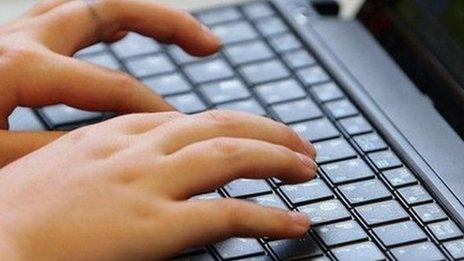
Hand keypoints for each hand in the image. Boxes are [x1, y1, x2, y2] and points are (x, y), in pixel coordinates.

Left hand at [0, 0, 220, 165]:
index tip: (184, 133)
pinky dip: (102, 20)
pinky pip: (66, 14)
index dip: (155, 111)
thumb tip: (107, 146)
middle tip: (210, 44)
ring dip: (139, 13)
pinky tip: (121, 33)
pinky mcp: (11, 41)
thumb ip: (53, 150)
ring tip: (176, 31)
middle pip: (112, 10)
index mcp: (21, 67)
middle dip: (168, 24)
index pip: (113, 87)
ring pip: (91, 3)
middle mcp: (22, 39)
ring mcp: (16, 33)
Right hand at [0, 110, 316, 259]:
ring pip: (231, 158)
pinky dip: (268, 215)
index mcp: (113, 135)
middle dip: (267, 132)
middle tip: (299, 143)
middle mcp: (136, 151)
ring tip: (307, 167)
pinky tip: (295, 219)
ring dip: (277, 160)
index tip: (253, 132)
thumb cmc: (15, 213)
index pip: (188, 118)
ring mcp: (148, 186)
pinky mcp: (153, 228)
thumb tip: (141, 166)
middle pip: (220, 127)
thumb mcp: (62, 169)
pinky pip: (227, 215)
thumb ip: (106, 160)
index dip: (230, 124)